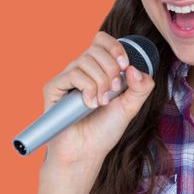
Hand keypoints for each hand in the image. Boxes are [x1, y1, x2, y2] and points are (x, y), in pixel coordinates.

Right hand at [38, 31, 155, 170]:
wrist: (86, 153)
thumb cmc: (104, 131)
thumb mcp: (130, 107)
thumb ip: (141, 87)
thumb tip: (134, 68)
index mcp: (97, 70)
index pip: (101, 41)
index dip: (114, 47)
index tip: (125, 66)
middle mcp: (80, 70)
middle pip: (95, 48)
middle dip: (111, 69)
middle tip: (114, 91)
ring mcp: (66, 78)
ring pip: (85, 60)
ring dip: (100, 82)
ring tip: (101, 103)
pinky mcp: (53, 88)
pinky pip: (72, 74)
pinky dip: (87, 88)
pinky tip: (89, 104)